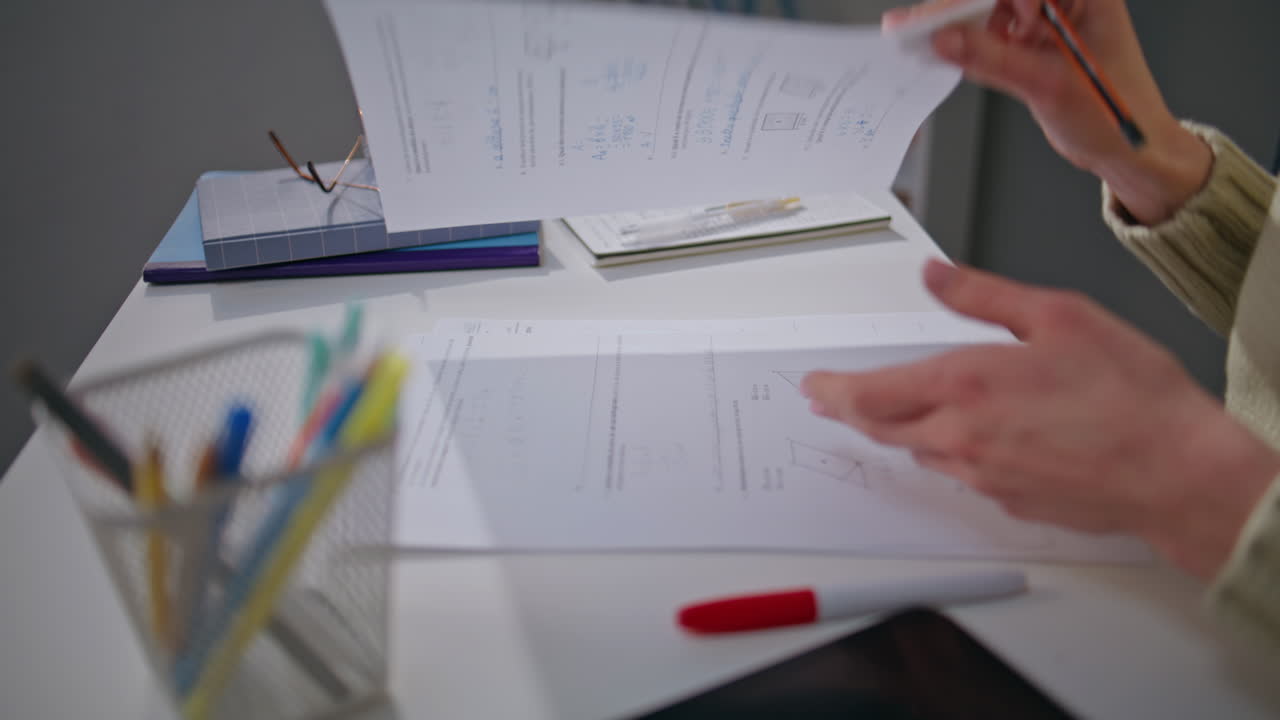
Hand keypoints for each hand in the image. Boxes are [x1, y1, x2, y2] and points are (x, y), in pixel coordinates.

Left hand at [801, 259, 1279, 578]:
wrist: (1177, 474)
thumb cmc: (1130, 395)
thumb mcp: (1058, 316)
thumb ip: (983, 295)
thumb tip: (935, 275)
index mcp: (964, 385)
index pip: (869, 394)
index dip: (834, 390)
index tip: (814, 385)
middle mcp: (961, 437)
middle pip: (882, 428)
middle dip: (851, 411)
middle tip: (831, 401)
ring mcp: (981, 476)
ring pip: (921, 452)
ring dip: (901, 431)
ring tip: (893, 414)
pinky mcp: (1007, 501)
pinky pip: (962, 474)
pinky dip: (951, 452)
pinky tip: (972, 439)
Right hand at [884, 0, 1211, 224]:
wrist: (1130, 149)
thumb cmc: (1118, 115)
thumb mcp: (1048, 85)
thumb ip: (992, 60)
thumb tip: (946, 40)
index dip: (967, 0)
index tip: (934, 16)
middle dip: (954, 9)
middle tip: (912, 27)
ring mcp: (1047, 19)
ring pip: (988, 9)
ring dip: (954, 25)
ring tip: (920, 42)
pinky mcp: (1032, 42)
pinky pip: (990, 33)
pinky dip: (965, 43)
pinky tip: (941, 51)